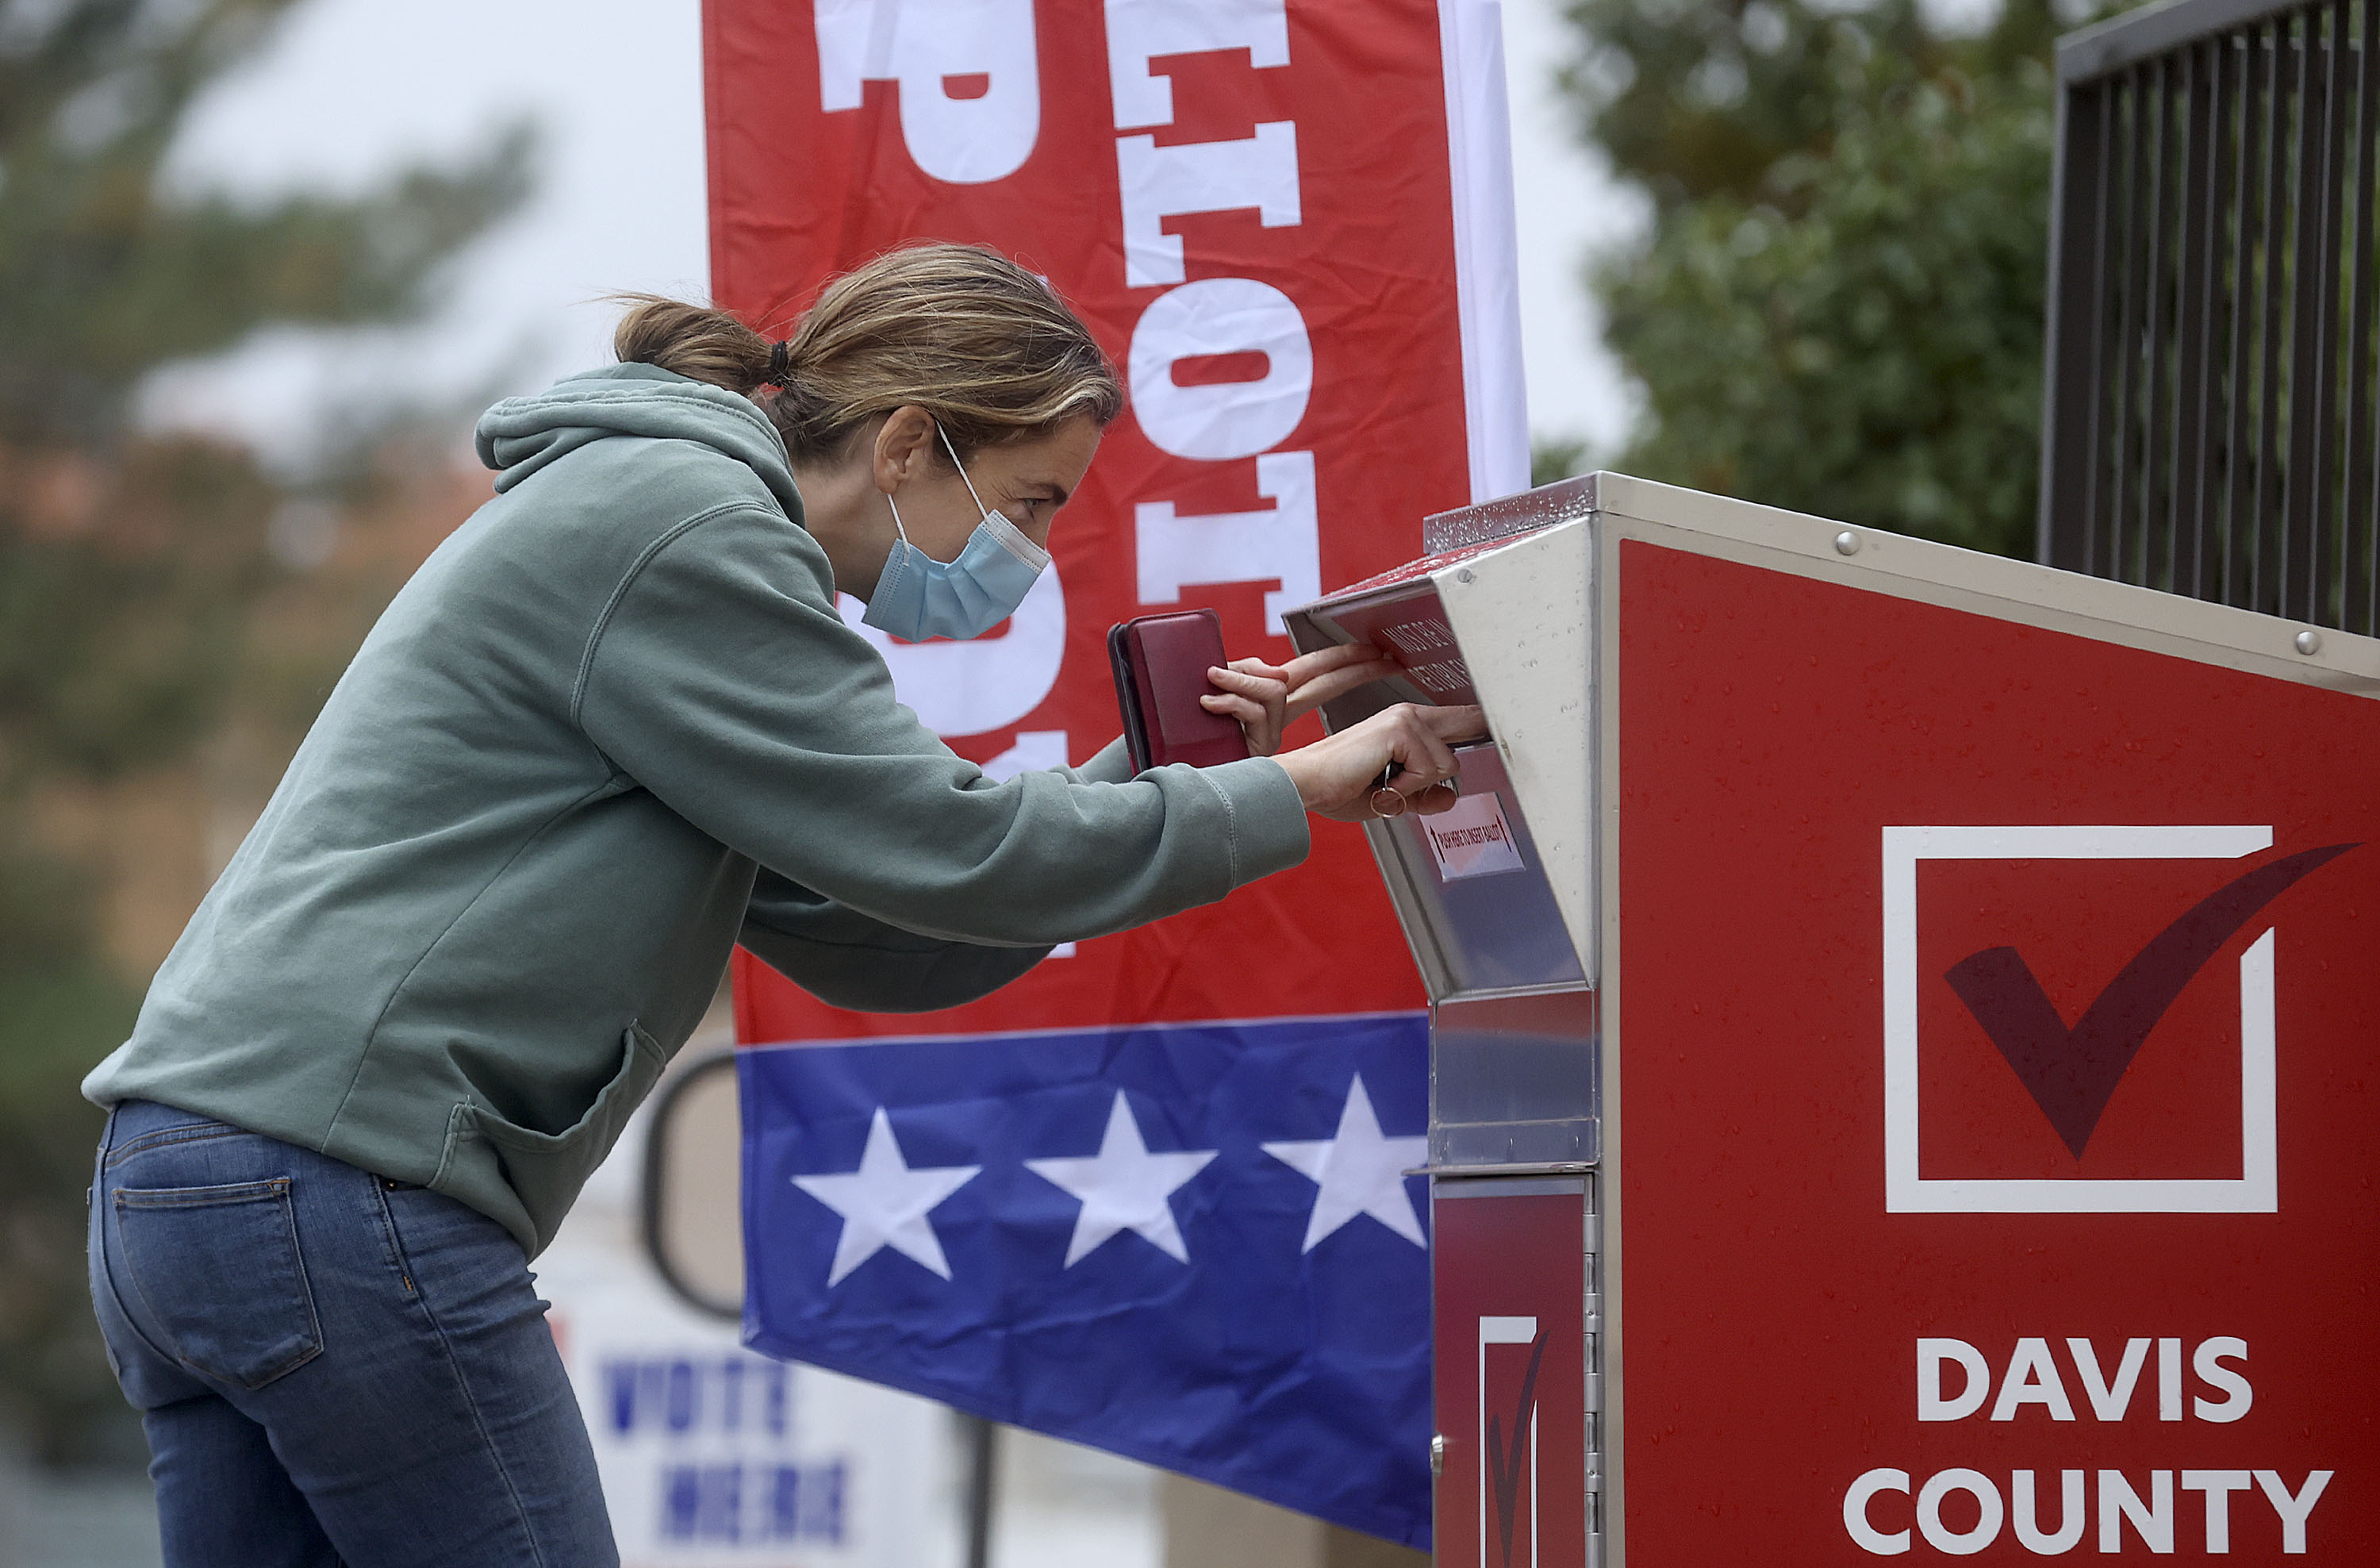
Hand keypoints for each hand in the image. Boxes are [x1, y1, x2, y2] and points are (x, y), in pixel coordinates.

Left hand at [1197, 643, 1401, 755]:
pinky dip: (1230, 699)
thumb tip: (1275, 672)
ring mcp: (1269, 734)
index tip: (1375, 655)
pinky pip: (1254, 710)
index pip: (1315, 676)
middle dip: (1350, 666)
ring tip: (1212, 676)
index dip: (1345, 663)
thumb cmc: (1189, 734)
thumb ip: (1244, 673)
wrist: (1182, 778)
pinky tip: (1208, 702)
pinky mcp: (1258, 749)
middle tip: (1382, 658)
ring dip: (1243, 679)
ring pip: (1276, 690)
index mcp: (1271, 704)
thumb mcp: (1218, 690)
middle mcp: (1276, 719)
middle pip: (1321, 682)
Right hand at [1271, 703, 1487, 821]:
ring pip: (1448, 763)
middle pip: (1465, 729)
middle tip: (1425, 772)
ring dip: (1417, 786)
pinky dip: (1406, 787)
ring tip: (1384, 784)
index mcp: (1406, 726)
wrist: (1307, 785)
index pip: (1457, 720)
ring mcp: (1405, 720)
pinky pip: (1429, 772)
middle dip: (1456, 760)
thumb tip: (1449, 797)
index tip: (1500, 717)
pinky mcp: (1400, 731)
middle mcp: (1408, 716)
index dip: (1480, 721)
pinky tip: (1381, 782)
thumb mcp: (1391, 797)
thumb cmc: (1337, 787)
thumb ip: (1423, 796)